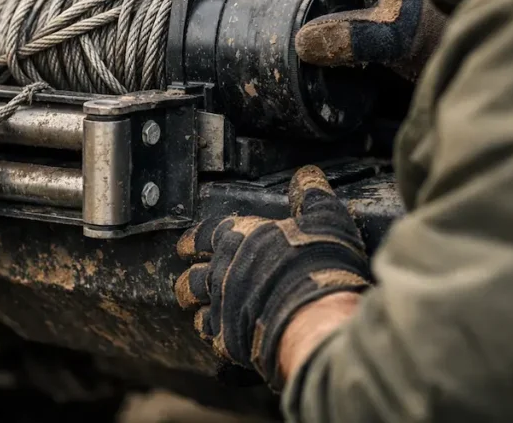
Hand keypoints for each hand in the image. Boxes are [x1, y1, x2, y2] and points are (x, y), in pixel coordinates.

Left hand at [174, 167, 371, 388]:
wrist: (314, 315)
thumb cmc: (318, 263)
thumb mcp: (324, 218)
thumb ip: (312, 197)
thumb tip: (307, 176)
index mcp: (239, 236)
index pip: (204, 233)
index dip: (195, 240)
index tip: (188, 245)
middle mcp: (222, 269)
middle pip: (193, 272)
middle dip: (191, 274)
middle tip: (192, 275)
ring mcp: (222, 305)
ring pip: (194, 304)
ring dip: (195, 303)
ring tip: (199, 306)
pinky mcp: (229, 337)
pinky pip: (210, 334)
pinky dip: (213, 332)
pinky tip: (221, 334)